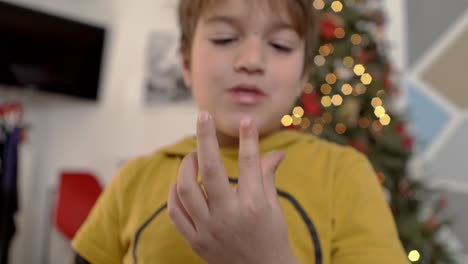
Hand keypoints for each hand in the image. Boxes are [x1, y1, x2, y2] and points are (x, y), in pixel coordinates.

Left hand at [167, 112, 298, 263]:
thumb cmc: (271, 237)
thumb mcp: (273, 206)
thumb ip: (268, 176)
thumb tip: (278, 152)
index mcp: (254, 206)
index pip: (250, 164)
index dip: (248, 139)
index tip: (245, 120)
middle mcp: (229, 216)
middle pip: (210, 170)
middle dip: (206, 138)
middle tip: (203, 116)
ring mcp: (208, 229)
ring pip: (186, 189)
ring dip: (186, 165)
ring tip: (193, 155)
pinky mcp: (195, 240)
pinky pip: (175, 211)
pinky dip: (175, 193)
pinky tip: (182, 182)